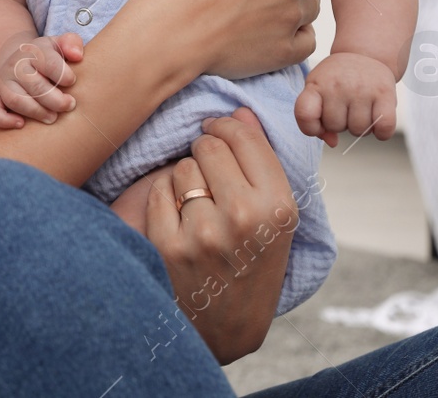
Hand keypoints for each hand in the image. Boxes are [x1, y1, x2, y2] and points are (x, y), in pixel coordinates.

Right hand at [0, 32, 84, 127]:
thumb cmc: (45, 58)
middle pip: (34, 84)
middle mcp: (15, 66)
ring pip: (15, 100)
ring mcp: (3, 83)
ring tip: (52, 118)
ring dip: (36, 111)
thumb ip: (71, 43)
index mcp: (33, 52)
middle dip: (55, 99)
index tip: (72, 82)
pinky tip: (21, 124)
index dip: (63, 74)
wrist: (16, 62)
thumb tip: (77, 55)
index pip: (48, 62)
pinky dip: (3, 120)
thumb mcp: (57, 45)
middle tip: (69, 105)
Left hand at [144, 108, 293, 363]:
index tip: (218, 131)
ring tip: (198, 206)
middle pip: (208, 146)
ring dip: (185, 179)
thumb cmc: (253, 264)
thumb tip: (239, 111)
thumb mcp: (275, 220)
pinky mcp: (169, 245)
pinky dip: (165, 200)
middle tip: (209, 173)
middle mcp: (244, 218)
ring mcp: (203, 233)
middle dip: (205, 152)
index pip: (243, 136)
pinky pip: (158, 192)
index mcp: (278, 208)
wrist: (226, 326)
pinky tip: (179, 220)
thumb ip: (260, 163)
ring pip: (182, 168)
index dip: (226, 126)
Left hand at [297, 52, 397, 146]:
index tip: (318, 124)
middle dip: (340, 124)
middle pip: (335, 127)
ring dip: (361, 128)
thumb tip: (332, 142)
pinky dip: (382, 132)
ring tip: (360, 110)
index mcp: (316, 85)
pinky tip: (377, 120)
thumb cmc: (337, 79)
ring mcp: (362, 89)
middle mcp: (338, 86)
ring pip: (359, 131)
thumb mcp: (318, 90)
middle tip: (345, 109)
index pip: (305, 114)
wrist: (364, 54)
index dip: (310, 128)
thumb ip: (316, 118)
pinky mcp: (385, 93)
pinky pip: (384, 128)